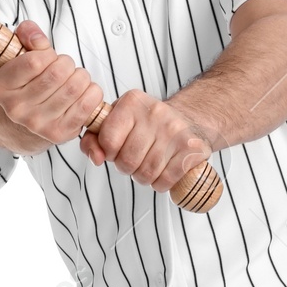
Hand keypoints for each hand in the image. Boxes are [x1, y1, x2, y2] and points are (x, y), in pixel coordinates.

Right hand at [0, 21, 104, 155]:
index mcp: (0, 87)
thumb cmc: (24, 78)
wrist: (23, 113)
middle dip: (66, 63)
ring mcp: (37, 124)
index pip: (34, 62)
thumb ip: (26, 35)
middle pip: (57, 74)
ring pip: (74, 87)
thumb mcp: (17, 53)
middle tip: (63, 66)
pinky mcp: (58, 133)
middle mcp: (16, 109)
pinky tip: (83, 90)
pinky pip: (87, 106)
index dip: (47, 53)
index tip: (47, 56)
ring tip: (72, 77)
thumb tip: (35, 36)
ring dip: (80, 76)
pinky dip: (92, 92)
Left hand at [84, 89, 213, 193]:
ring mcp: (175, 130)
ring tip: (149, 165)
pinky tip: (164, 172)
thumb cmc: (147, 125)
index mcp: (132, 102)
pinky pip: (165, 180)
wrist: (190, 121)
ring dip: (144, 177)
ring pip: (146, 173)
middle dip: (127, 168)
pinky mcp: (191, 147)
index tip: (118, 150)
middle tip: (135, 160)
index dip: (109, 153)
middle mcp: (154, 112)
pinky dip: (161, 184)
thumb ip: (95, 139)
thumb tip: (95, 158)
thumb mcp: (119, 122)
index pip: (107, 141)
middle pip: (126, 161)